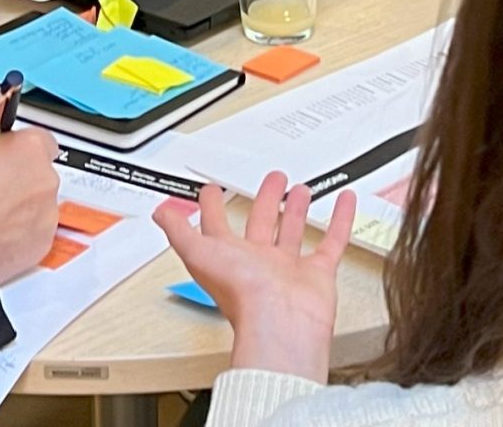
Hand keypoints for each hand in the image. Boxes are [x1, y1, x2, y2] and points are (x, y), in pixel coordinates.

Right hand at [0, 127, 63, 281]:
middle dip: (19, 180)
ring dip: (20, 208)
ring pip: (38, 206)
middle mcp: (45, 180)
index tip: (8, 156)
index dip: (21, 150)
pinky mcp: (41, 245)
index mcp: (28, 149)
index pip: (41, 140)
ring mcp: (46, 215)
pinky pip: (34, 233)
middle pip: (40, 175)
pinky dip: (19, 235)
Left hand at [155, 172, 354, 380]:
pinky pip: (331, 242)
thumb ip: (179, 232)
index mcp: (229, 258)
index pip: (217, 229)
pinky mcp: (316, 273)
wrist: (280, 322)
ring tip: (300, 189)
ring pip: (292, 233)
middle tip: (271, 180)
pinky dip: (339, 221)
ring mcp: (288, 269)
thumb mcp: (198, 253)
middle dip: (264, 201)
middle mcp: (257, 263)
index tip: (211, 190)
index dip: (212, 208)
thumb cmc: (242, 295)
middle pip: (260, 225)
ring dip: (295, 210)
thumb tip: (160, 213)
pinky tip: (342, 202)